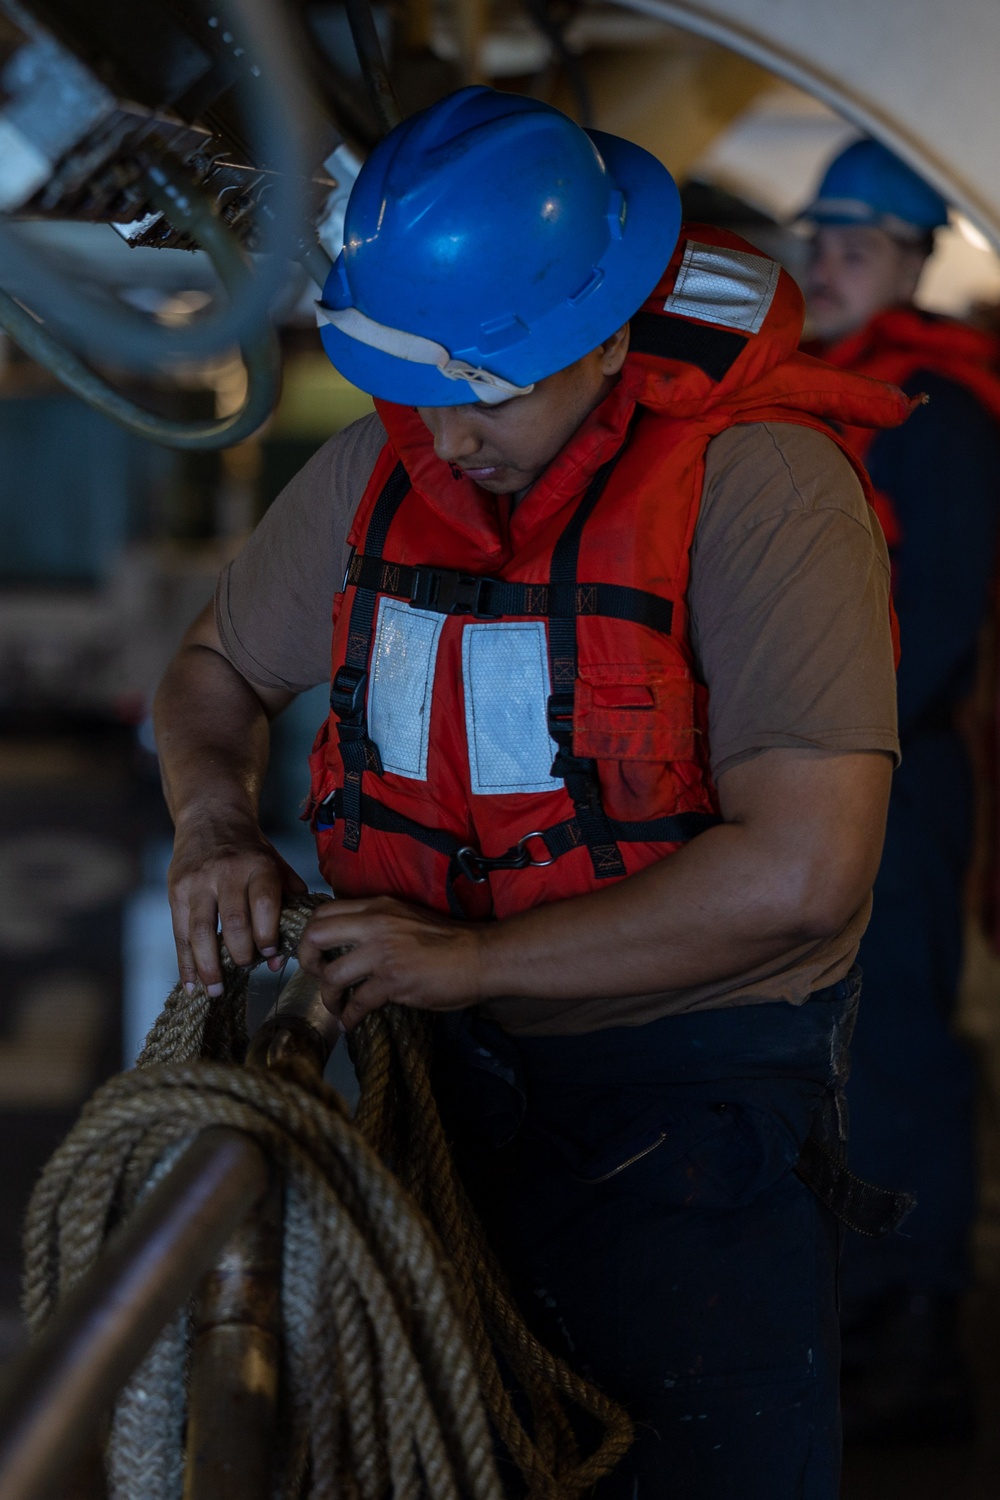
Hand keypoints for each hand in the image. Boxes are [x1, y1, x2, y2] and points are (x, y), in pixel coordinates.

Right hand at [168, 809, 307, 994]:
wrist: (210, 816)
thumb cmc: (250, 849)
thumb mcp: (277, 864)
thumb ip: (287, 905)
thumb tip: (282, 956)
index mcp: (258, 865)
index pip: (264, 904)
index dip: (267, 934)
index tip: (269, 954)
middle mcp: (226, 872)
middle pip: (233, 922)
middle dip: (240, 954)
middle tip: (245, 969)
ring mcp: (198, 881)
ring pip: (202, 931)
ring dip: (209, 967)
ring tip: (216, 991)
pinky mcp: (176, 890)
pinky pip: (180, 933)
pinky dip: (185, 963)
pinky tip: (191, 984)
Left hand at [297, 896, 483, 1030]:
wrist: (479, 956)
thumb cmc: (447, 939)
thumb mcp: (405, 917)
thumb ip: (378, 923)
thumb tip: (350, 942)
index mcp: (377, 906)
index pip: (324, 911)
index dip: (311, 934)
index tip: (315, 952)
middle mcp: (374, 924)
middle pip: (316, 935)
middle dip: (307, 960)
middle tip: (317, 975)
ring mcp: (382, 953)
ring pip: (331, 974)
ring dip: (328, 995)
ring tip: (336, 1006)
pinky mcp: (393, 981)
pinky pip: (357, 1002)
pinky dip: (349, 1016)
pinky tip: (352, 1021)